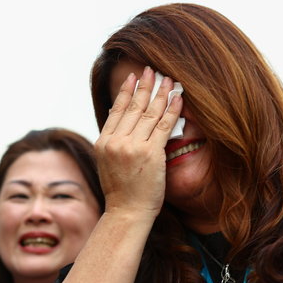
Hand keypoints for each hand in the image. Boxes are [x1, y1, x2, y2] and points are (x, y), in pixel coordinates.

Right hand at [94, 66, 182, 216]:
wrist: (127, 213)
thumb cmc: (122, 193)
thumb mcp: (108, 164)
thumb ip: (114, 143)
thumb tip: (120, 124)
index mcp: (103, 142)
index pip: (117, 110)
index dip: (125, 91)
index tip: (132, 77)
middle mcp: (116, 141)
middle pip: (133, 107)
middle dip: (144, 85)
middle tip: (151, 69)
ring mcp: (133, 146)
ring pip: (149, 113)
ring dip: (160, 93)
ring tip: (167, 79)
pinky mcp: (150, 153)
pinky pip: (164, 125)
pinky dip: (172, 109)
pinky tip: (178, 97)